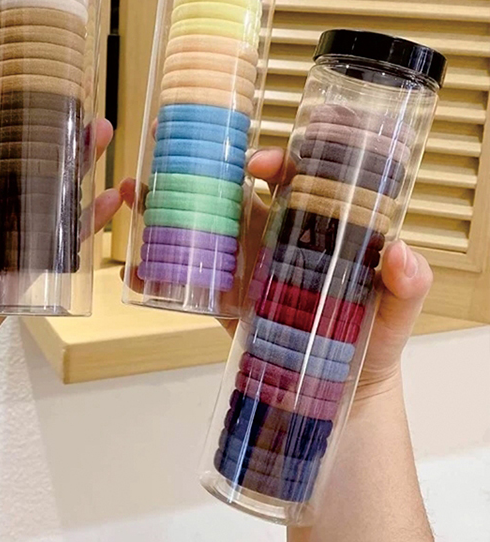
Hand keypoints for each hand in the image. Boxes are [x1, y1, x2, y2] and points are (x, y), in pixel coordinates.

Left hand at [0, 74, 122, 380]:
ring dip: (73, 160)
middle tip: (58, 96)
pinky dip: (89, 220)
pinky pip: (61, 238)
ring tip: (98, 133)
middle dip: (36, 122)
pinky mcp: (22, 265)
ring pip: (44, 186)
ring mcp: (1, 229)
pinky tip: (113, 199)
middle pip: (10, 150)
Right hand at [119, 147, 432, 393]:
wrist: (342, 397)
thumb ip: (406, 285)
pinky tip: (136, 271)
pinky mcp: (226, 299)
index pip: (294, 177)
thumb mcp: (396, 313)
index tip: (255, 164)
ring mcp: (246, 265)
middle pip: (235, 187)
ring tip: (136, 193)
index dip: (275, 159)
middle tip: (167, 144)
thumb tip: (399, 253)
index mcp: (315, 225)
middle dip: (200, 163)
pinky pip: (190, 281)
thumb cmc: (374, 344)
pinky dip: (159, 275)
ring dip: (168, 205)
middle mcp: (276, 235)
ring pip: (204, 224)